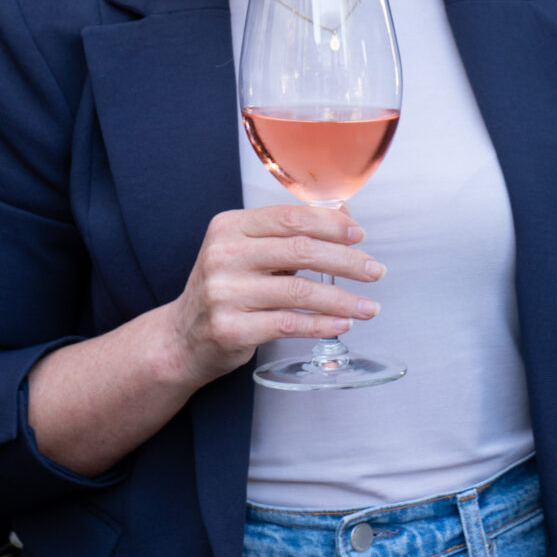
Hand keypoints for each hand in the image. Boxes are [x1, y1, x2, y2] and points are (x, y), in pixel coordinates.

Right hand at [161, 204, 384, 386]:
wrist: (181, 339)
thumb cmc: (226, 290)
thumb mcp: (248, 252)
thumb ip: (289, 235)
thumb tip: (345, 218)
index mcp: (230, 227)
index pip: (290, 218)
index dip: (330, 225)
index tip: (359, 236)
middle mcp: (224, 256)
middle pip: (300, 251)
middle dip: (346, 262)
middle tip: (375, 271)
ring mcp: (224, 294)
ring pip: (299, 291)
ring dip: (342, 300)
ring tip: (368, 306)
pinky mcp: (231, 329)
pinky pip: (288, 324)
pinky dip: (321, 325)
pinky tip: (342, 324)